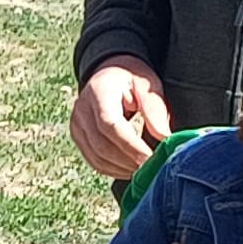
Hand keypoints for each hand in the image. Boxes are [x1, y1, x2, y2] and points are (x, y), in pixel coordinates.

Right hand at [71, 58, 173, 180]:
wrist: (109, 73)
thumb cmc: (131, 77)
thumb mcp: (147, 84)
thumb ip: (155, 109)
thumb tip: (165, 138)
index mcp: (99, 92)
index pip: (110, 125)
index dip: (131, 145)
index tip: (152, 158)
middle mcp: (82, 109)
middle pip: (101, 145)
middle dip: (129, 160)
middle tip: (153, 168)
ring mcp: (77, 125)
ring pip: (96, 157)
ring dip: (122, 168)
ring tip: (145, 170)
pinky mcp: (78, 137)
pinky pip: (94, 160)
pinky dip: (114, 169)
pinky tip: (131, 169)